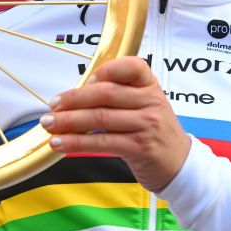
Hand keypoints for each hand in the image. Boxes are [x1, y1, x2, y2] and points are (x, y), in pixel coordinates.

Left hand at [41, 56, 190, 192]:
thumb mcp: (145, 106)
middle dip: (74, 99)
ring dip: (69, 122)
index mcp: (150, 86)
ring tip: (49, 125)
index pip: (131, 66)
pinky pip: (102, 142)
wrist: (180, 164)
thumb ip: (119, 96)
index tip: (85, 79)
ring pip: (100, 118)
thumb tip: (76, 95)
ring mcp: (146, 125)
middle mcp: (151, 101)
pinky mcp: (139, 148)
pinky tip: (60, 143)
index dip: (105, 70)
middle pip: (106, 94)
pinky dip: (77, 142)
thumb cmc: (155, 133)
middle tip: (52, 106)